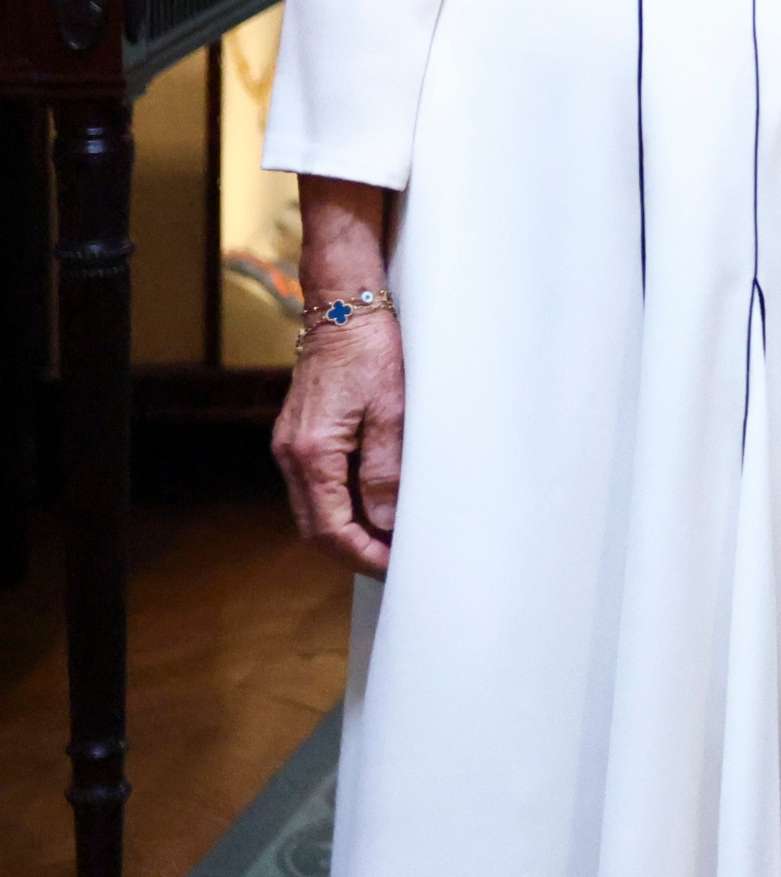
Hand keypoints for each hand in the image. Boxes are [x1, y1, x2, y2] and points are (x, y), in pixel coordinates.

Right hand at [273, 315, 403, 575]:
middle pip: (315, 526)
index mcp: (312, 453)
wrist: (343, 311)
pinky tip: (371, 504)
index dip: (362, 554)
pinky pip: (316, 485)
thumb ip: (384, 469)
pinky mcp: (299, 436)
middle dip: (353, 549)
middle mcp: (291, 454)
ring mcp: (290, 446)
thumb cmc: (372, 352)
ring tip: (389, 538)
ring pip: (314, 508)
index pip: (330, 528)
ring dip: (347, 529)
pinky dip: (340, 504)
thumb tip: (384, 521)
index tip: (394, 565)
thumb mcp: (391, 411)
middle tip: (394, 560)